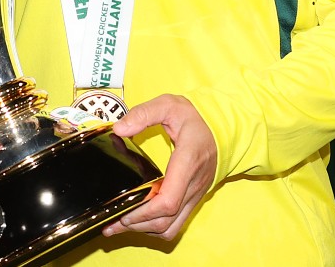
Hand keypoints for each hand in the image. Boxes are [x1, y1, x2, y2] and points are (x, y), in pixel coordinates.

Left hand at [101, 94, 216, 242]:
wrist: (222, 130)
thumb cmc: (194, 119)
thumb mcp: (169, 105)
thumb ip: (144, 114)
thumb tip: (120, 129)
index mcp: (187, 162)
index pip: (169, 199)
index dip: (145, 211)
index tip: (124, 210)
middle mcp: (192, 185)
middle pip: (166, 220)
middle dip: (138, 225)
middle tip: (112, 222)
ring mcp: (194, 195)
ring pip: (171, 227)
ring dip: (146, 230)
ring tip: (120, 225)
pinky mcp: (191, 200)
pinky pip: (175, 223)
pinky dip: (157, 228)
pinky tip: (140, 222)